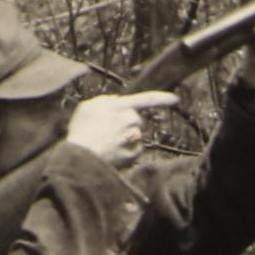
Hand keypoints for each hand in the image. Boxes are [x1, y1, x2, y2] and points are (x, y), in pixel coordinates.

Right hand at [64, 89, 178, 172]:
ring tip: (108, 142)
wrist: (80, 156)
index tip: (175, 99)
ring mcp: (132, 138)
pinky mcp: (133, 154)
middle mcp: (128, 120)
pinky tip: (113, 152)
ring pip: (137, 135)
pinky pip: (136, 150)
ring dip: (127, 137)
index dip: (161, 98)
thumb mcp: (87, 107)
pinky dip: (128, 151)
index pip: (145, 99)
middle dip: (127, 123)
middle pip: (136, 119)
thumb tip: (117, 99)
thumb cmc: (81, 130)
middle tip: (108, 130)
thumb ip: (104, 100)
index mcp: (118, 106)